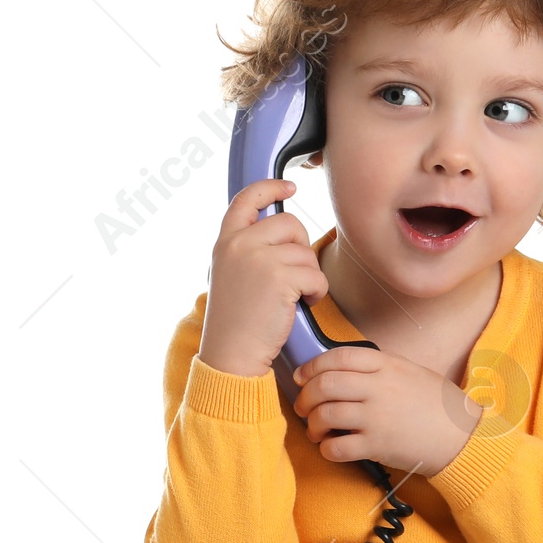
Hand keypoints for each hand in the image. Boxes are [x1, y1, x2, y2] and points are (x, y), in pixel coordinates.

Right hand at [198, 179, 328, 376]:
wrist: (231, 356)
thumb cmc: (235, 324)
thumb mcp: (229, 276)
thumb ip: (246, 249)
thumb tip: (277, 230)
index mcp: (225, 242)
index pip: (246, 198)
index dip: (270, 187)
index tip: (290, 186)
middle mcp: (239, 244)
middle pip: (290, 223)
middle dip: (301, 248)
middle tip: (294, 277)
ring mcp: (258, 258)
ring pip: (306, 252)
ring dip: (309, 276)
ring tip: (294, 298)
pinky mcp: (279, 277)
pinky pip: (316, 275)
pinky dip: (317, 292)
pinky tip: (302, 305)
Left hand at [291, 346, 483, 477]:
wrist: (462, 436)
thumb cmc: (435, 405)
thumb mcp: (410, 371)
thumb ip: (377, 368)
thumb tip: (339, 370)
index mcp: (387, 365)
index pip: (338, 357)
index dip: (313, 367)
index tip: (302, 377)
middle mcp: (379, 388)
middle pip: (325, 385)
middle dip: (305, 397)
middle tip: (303, 407)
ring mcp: (378, 417)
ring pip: (326, 414)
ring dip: (312, 424)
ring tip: (316, 431)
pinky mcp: (378, 446)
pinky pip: (337, 447)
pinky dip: (326, 449)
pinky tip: (330, 448)